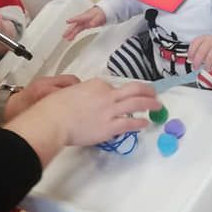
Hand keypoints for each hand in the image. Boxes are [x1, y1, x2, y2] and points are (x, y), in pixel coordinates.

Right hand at [4, 78, 160, 162]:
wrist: (53, 121)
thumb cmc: (55, 107)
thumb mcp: (69, 90)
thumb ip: (81, 91)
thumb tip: (83, 96)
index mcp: (97, 83)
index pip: (114, 86)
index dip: (119, 92)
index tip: (123, 95)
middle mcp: (107, 94)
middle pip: (133, 89)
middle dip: (147, 90)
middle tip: (154, 92)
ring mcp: (111, 110)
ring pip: (137, 103)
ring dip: (150, 104)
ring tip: (158, 106)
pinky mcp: (111, 127)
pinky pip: (130, 123)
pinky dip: (140, 122)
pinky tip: (145, 123)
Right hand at [63, 6, 106, 40]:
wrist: (102, 12)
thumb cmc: (100, 13)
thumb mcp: (99, 17)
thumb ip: (95, 21)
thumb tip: (91, 24)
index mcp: (86, 16)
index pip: (79, 18)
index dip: (73, 19)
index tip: (68, 21)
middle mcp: (83, 19)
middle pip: (75, 25)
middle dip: (69, 30)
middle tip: (64, 35)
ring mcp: (83, 22)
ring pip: (75, 28)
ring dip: (71, 33)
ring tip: (66, 38)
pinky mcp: (84, 25)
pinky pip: (78, 30)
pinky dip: (74, 34)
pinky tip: (71, 38)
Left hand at [188, 35, 211, 71]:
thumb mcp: (203, 47)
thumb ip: (195, 52)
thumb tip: (189, 61)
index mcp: (204, 38)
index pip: (195, 44)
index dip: (191, 53)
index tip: (190, 59)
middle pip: (201, 52)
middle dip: (197, 62)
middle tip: (195, 67)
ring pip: (210, 58)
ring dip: (206, 66)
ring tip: (206, 68)